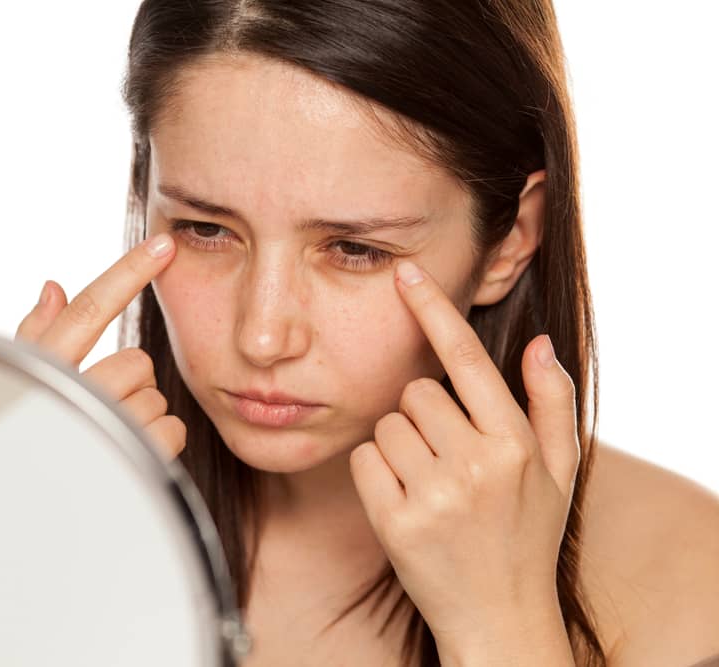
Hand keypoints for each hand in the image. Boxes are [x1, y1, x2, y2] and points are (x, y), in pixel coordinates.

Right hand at [14, 233, 186, 460]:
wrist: (16, 528)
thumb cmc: (20, 448)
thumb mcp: (18, 387)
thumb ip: (38, 336)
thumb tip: (55, 285)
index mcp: (42, 372)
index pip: (88, 311)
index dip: (127, 272)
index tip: (163, 244)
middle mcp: (68, 399)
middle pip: (136, 361)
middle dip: (129, 383)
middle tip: (106, 409)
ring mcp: (100, 433)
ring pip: (157, 396)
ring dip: (144, 415)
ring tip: (113, 439)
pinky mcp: (130, 462)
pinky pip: (173, 430)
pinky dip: (162, 443)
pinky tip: (133, 458)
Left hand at [349, 259, 579, 653]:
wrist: (499, 616)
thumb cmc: (526, 535)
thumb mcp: (559, 470)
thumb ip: (551, 402)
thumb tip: (538, 342)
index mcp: (515, 443)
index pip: (466, 359)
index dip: (433, 311)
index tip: (406, 274)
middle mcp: (476, 464)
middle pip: (415, 392)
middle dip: (424, 415)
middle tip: (446, 458)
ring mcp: (434, 495)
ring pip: (387, 423)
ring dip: (400, 445)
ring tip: (430, 484)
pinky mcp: (395, 522)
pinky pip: (364, 459)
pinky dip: (377, 473)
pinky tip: (405, 501)